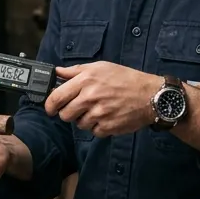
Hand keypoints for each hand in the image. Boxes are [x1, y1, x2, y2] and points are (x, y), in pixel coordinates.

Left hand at [46, 61, 160, 136]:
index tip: (50, 108)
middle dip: (68, 113)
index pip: (56, 97)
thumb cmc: (125, 78)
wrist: (150, 95)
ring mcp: (99, 114)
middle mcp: (90, 97)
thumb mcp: (100, 67)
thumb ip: (75, 70)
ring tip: (98, 110)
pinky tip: (107, 116)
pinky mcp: (107, 127)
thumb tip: (57, 72)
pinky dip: (98, 127)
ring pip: (79, 124)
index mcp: (86, 81)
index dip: (49, 105)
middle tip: (78, 109)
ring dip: (85, 120)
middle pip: (65, 115)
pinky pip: (93, 131)